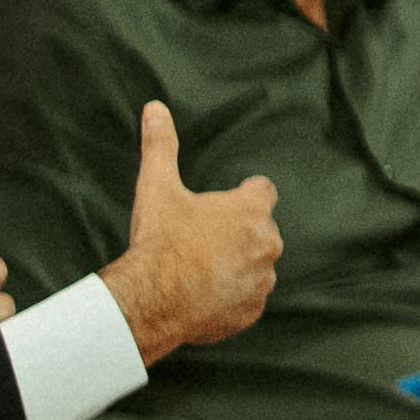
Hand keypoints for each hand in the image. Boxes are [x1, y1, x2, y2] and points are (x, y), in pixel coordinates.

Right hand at [98, 100, 286, 355]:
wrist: (151, 301)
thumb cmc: (159, 242)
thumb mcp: (157, 189)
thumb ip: (161, 146)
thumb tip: (155, 107)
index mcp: (251, 211)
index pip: (263, 191)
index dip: (243, 194)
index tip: (224, 203)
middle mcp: (267, 244)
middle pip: (259, 231)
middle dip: (237, 233)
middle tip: (200, 241)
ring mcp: (262, 280)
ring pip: (255, 266)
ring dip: (236, 265)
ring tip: (198, 270)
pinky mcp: (252, 311)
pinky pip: (246, 299)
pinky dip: (230, 296)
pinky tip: (201, 296)